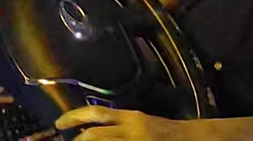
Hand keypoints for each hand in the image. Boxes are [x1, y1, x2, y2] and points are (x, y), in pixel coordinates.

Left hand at [56, 106, 187, 140]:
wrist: (193, 139)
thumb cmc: (165, 131)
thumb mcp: (141, 123)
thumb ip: (119, 125)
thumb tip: (90, 131)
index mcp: (131, 117)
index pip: (97, 114)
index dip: (75, 117)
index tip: (60, 123)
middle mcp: (131, 129)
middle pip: (96, 134)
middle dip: (77, 140)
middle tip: (63, 140)